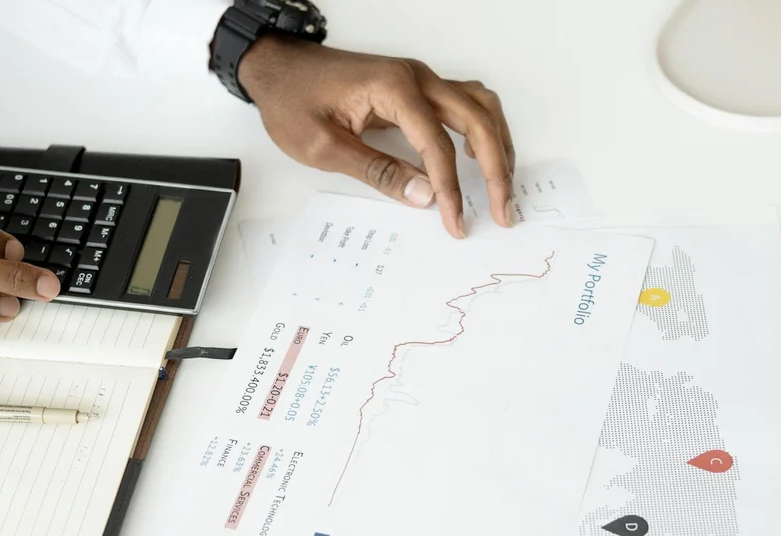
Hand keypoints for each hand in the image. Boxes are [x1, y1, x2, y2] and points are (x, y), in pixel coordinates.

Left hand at [238, 36, 515, 237]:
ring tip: (503, 187)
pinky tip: (482, 155)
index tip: (456, 222)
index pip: (437, 145)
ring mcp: (419, 79)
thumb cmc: (292, 101)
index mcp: (393, 89)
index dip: (451, 188)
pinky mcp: (415, 87)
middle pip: (476, 121)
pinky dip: (483, 129)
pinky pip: (465, 103)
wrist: (277, 68)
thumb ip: (377, 171)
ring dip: (498, 145)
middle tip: (503, 210)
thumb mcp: (325, 148)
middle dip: (496, 169)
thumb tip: (424, 197)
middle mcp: (415, 77)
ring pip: (480, 107)